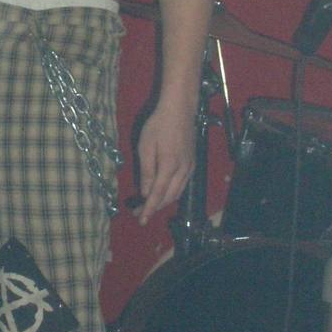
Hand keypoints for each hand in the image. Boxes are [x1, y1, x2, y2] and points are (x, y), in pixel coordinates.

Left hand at [135, 102, 195, 224]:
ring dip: (164, 201)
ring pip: (177, 193)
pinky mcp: (192, 163)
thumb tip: (146, 192)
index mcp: (169, 167)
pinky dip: (172, 192)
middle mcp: (182, 171)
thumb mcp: (146, 146)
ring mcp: (190, 167)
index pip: (158, 195)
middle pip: (169, 197)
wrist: (179, 110)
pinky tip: (164, 191)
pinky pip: (183, 185)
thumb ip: (147, 171)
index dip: (149, 209)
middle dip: (154, 207)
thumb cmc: (159, 125)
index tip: (140, 220)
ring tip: (149, 204)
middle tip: (139, 211)